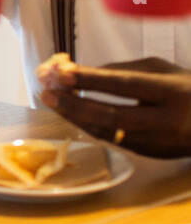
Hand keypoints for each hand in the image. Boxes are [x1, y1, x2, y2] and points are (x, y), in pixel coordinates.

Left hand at [40, 56, 190, 158]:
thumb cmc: (184, 88)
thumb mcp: (161, 70)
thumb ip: (123, 69)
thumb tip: (79, 73)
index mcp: (172, 92)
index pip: (125, 85)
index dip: (91, 79)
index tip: (61, 72)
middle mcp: (166, 120)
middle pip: (112, 115)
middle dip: (74, 103)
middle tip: (46, 90)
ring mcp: (158, 142)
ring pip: (107, 131)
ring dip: (74, 116)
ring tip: (51, 100)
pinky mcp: (150, 154)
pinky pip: (112, 139)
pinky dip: (88, 125)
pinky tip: (70, 113)